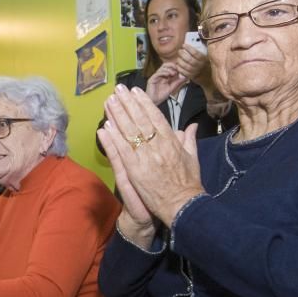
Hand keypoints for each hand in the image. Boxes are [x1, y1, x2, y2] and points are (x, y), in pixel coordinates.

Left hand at [99, 85, 204, 226]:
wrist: (182, 206)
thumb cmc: (188, 184)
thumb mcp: (192, 159)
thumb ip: (188, 140)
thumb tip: (190, 126)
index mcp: (171, 142)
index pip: (155, 117)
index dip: (144, 103)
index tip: (134, 91)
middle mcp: (157, 146)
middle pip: (139, 120)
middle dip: (127, 104)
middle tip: (117, 90)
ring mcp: (145, 158)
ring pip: (129, 133)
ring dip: (117, 116)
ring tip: (108, 102)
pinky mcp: (135, 172)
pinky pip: (121, 152)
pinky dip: (113, 139)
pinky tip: (105, 127)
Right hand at [145, 68, 185, 105]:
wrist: (154, 102)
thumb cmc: (161, 96)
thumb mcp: (172, 88)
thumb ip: (178, 82)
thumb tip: (184, 77)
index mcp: (164, 76)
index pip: (170, 67)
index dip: (175, 67)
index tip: (181, 70)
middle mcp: (160, 75)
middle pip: (165, 65)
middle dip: (172, 65)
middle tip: (177, 69)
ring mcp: (156, 77)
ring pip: (162, 68)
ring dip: (169, 69)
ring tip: (173, 73)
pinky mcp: (152, 79)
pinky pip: (157, 73)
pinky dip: (163, 72)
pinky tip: (168, 75)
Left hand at [174, 45, 210, 85]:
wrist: (207, 76)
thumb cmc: (204, 63)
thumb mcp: (205, 56)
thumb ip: (199, 50)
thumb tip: (192, 42)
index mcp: (203, 59)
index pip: (195, 53)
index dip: (188, 48)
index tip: (184, 45)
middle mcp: (199, 65)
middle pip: (189, 59)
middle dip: (182, 54)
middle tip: (179, 51)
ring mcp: (195, 71)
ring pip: (185, 66)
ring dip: (180, 61)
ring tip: (178, 57)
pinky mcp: (191, 76)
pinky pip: (183, 72)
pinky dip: (179, 68)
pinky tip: (178, 65)